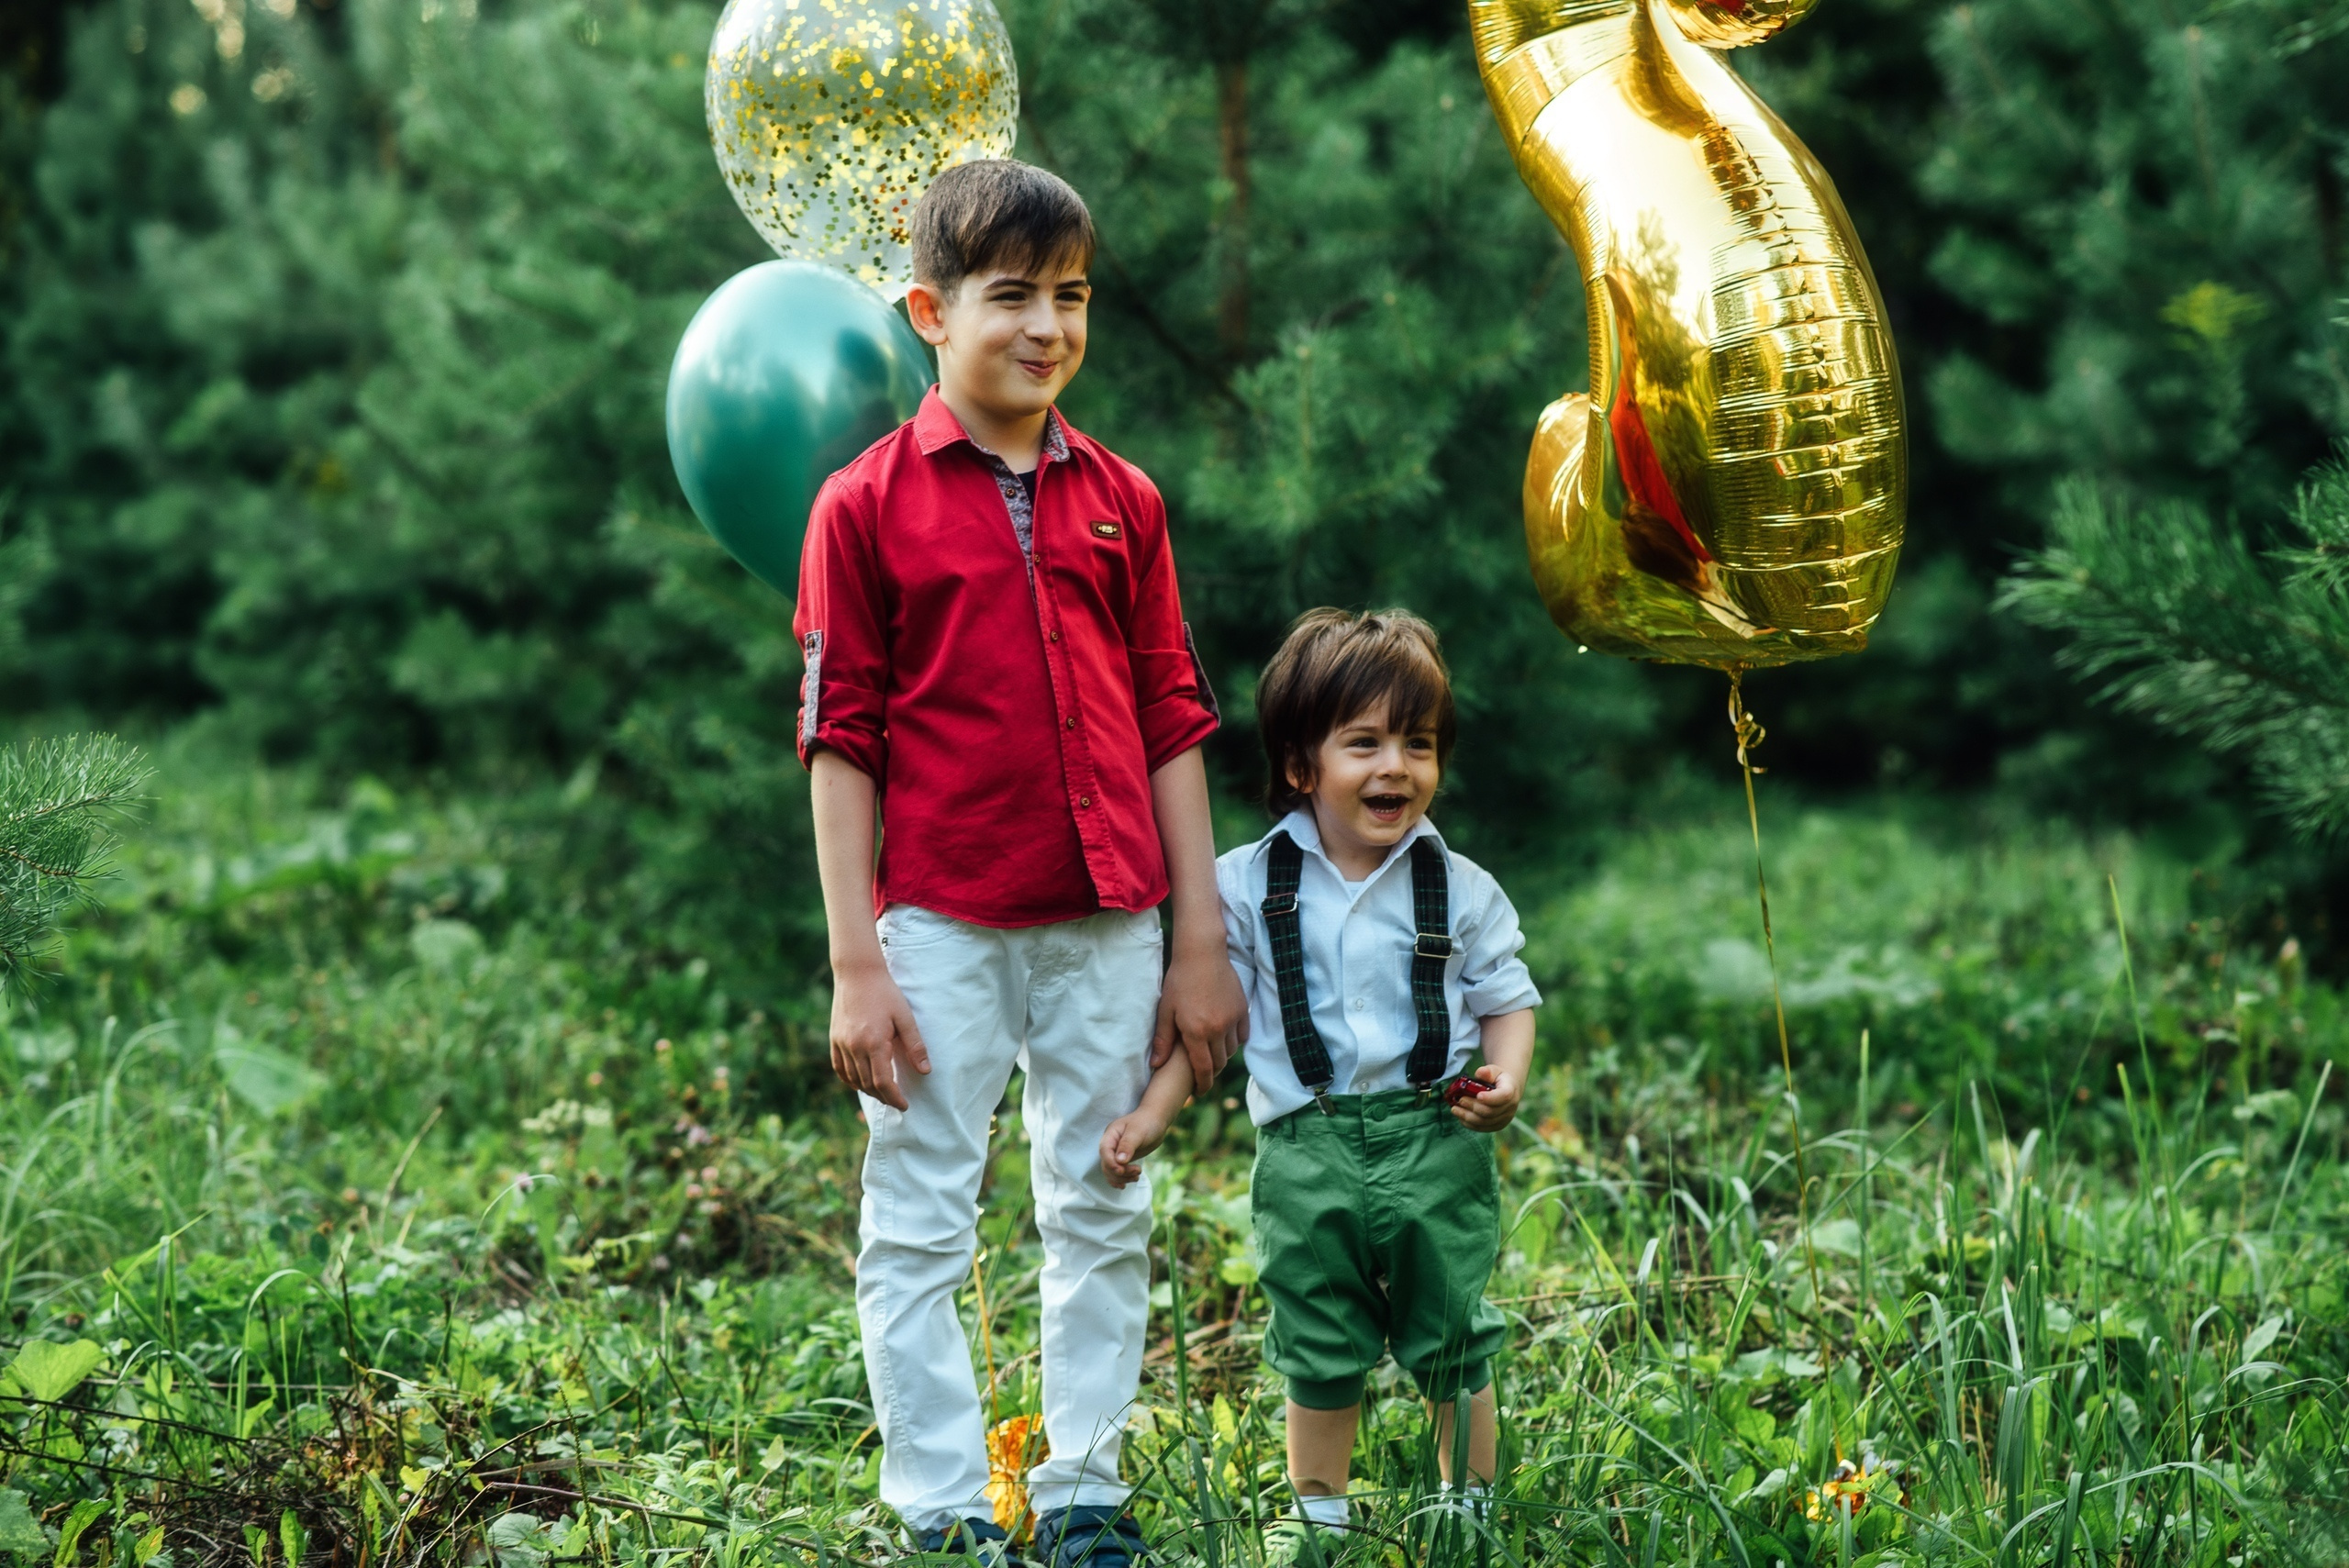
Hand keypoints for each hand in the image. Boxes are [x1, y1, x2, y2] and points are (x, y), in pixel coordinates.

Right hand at [829, 957, 928, 1110]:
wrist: (857, 973)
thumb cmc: (885, 993)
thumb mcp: (905, 1017)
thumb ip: (915, 1045)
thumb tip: (925, 1071)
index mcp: (873, 1043)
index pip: (883, 1082)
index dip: (894, 1097)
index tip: (905, 1105)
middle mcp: (854, 1047)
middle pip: (868, 1085)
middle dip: (884, 1097)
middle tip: (897, 1102)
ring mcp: (841, 1044)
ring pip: (853, 1079)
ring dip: (868, 1090)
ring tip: (883, 1094)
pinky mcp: (834, 1039)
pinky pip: (840, 1068)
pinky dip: (850, 1080)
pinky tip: (860, 1082)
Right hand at [1100, 1108, 1171, 1188]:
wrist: (1155, 1121)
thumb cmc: (1146, 1122)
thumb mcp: (1137, 1132)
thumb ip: (1128, 1145)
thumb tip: (1119, 1161)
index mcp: (1111, 1135)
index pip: (1104, 1151)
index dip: (1110, 1163)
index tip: (1121, 1170)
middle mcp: (1111, 1145)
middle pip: (1107, 1164)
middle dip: (1120, 1172)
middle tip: (1137, 1171)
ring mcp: (1116, 1153)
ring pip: (1112, 1171)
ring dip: (1123, 1177)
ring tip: (1137, 1175)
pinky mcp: (1123, 1159)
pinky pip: (1118, 1173)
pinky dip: (1123, 1179)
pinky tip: (1131, 1181)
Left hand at [1150, 942, 1247, 1083]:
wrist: (1202, 953)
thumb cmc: (1179, 980)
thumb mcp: (1166, 1010)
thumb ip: (1163, 1040)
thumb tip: (1156, 1065)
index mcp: (1196, 1032)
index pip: (1203, 1069)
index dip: (1202, 1084)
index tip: (1198, 1091)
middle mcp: (1218, 1029)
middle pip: (1219, 1063)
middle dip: (1211, 1071)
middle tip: (1202, 1073)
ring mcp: (1233, 1019)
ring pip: (1231, 1050)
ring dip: (1221, 1055)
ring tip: (1210, 1053)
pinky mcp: (1242, 1010)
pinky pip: (1242, 1036)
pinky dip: (1234, 1041)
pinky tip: (1223, 1036)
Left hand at [1450, 1065, 1519, 1132]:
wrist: (1506, 1089)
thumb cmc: (1497, 1078)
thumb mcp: (1493, 1071)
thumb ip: (1487, 1072)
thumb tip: (1480, 1072)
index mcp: (1511, 1091)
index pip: (1504, 1096)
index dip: (1490, 1098)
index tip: (1478, 1095)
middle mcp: (1510, 1107)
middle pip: (1490, 1111)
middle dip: (1473, 1106)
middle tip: (1460, 1100)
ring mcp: (1505, 1119)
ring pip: (1485, 1122)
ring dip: (1467, 1117)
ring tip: (1455, 1109)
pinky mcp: (1497, 1126)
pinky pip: (1482, 1128)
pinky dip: (1469, 1124)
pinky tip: (1460, 1117)